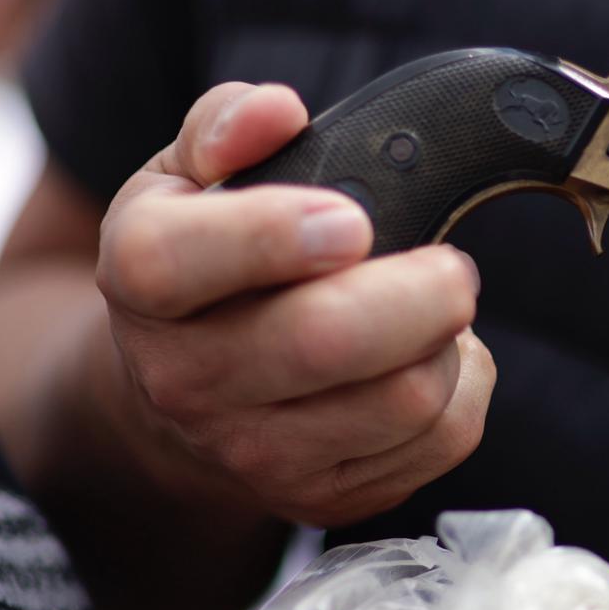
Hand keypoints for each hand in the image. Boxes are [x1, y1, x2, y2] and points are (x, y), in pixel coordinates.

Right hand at [95, 83, 493, 527]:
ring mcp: (254, 453)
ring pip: (405, 398)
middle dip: (419, 290)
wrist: (186, 396)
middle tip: (449, 265)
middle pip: (324, 341)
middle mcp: (185, 379)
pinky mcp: (324, 499)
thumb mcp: (189, 179)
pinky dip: (465, 388)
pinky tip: (431, 360)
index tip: (351, 220)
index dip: (271, 234)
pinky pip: (442, 442)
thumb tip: (276, 110)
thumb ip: (226, 124)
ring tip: (430, 310)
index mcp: (143, 280)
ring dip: (448, 342)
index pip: (177, 261)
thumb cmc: (208, 265)